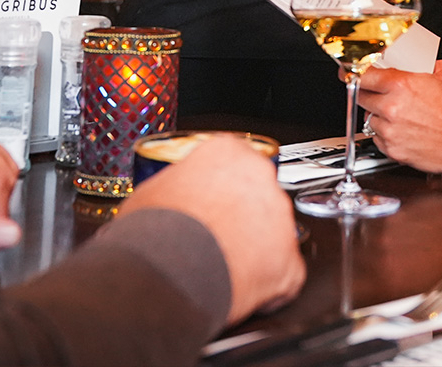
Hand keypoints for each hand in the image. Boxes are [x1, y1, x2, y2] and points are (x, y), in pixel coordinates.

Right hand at [123, 135, 305, 324]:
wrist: (165, 272)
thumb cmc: (153, 231)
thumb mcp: (152, 191)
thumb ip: (177, 187)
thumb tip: (173, 199)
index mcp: (227, 153)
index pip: (233, 162)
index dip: (220, 189)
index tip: (211, 202)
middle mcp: (261, 178)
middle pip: (257, 197)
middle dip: (240, 218)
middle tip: (214, 238)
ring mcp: (280, 220)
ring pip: (273, 234)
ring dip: (252, 249)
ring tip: (220, 267)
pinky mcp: (289, 264)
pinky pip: (282, 274)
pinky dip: (264, 285)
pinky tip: (237, 288)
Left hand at [356, 67, 441, 176]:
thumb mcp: (431, 81)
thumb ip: (402, 77)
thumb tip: (384, 75)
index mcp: (401, 84)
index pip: (364, 75)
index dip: (354, 74)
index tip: (349, 74)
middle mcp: (392, 106)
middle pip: (362, 97)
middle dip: (370, 95)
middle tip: (383, 97)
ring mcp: (390, 130)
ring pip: (369, 119)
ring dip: (380, 117)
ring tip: (402, 118)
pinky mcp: (393, 150)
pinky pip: (377, 139)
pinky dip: (385, 135)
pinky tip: (404, 132)